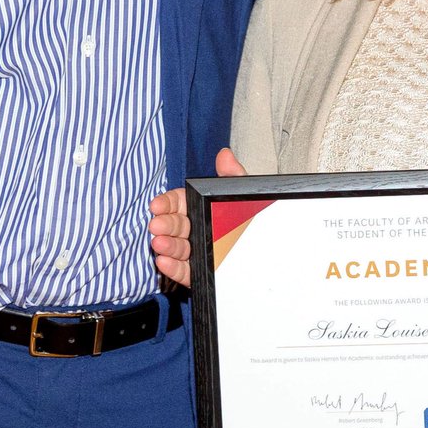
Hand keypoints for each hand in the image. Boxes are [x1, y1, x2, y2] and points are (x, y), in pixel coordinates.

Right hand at [148, 148, 247, 287]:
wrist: (271, 253)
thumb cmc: (249, 219)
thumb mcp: (242, 195)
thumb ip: (233, 175)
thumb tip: (224, 153)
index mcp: (199, 207)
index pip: (177, 203)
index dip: (166, 203)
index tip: (156, 205)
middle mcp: (195, 228)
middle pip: (175, 225)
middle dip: (164, 224)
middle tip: (156, 225)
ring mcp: (196, 252)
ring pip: (178, 248)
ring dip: (166, 246)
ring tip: (158, 244)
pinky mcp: (200, 274)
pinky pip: (185, 271)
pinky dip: (173, 268)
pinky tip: (164, 262)